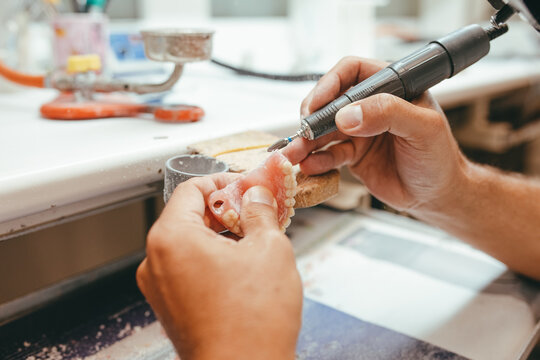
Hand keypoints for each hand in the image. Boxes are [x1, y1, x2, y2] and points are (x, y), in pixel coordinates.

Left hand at [137, 174, 301, 359]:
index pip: (191, 189)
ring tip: (255, 240)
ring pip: (190, 243)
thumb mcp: (269, 249)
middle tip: (257, 211)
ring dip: (221, 235)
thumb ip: (261, 212)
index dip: (223, 181)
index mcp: (171, 238)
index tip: (246, 186)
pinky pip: (189, 268)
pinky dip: (213, 259)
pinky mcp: (171, 307)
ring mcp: (161, 287)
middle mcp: (156, 261)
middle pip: (189, 215)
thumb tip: (257, 196)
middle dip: (226, 209)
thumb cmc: (252, 322)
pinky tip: (242, 267)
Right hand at [283, 56, 468, 212]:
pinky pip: (328, 154)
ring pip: (324, 130)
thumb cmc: (439, 158)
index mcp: (391, 87)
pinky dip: (317, 160)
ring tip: (296, 154)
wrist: (437, 195)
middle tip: (303, 131)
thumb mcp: (423, 129)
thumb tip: (347, 115)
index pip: (352, 71)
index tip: (317, 102)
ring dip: (307, 141)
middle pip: (330, 101)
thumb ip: (388, 114)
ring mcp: (359, 130)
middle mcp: (371, 105)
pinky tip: (311, 166)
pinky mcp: (352, 154)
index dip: (330, 83)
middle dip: (312, 116)